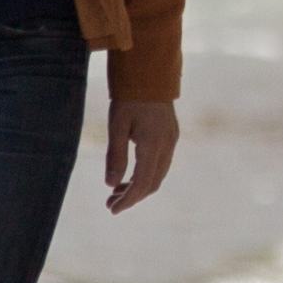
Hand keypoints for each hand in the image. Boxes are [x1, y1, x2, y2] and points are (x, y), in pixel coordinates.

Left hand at [105, 90, 177, 212]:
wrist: (150, 72)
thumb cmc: (129, 97)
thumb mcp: (117, 125)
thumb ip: (115, 156)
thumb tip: (110, 184)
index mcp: (153, 144)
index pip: (142, 183)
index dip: (128, 200)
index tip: (113, 210)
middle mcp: (167, 145)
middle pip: (152, 183)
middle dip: (132, 197)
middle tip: (110, 203)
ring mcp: (172, 141)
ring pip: (158, 175)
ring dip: (139, 187)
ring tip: (116, 192)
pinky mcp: (171, 136)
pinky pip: (161, 164)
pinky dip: (145, 175)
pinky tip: (130, 175)